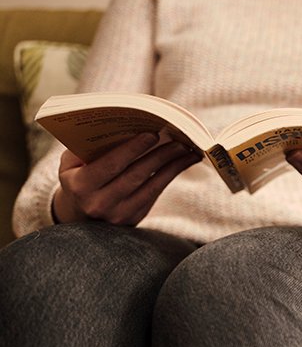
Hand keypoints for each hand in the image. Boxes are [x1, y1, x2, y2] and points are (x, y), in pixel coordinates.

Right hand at [52, 132, 202, 225]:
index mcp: (80, 186)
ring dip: (172, 166)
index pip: (111, 164)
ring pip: (151, 187)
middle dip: (159, 156)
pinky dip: (171, 175)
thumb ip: (86, 147)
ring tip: (187, 148)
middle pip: (136, 176)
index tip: (152, 133)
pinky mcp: (134, 219)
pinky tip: (183, 162)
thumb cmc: (77, 177)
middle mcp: (99, 203)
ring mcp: (118, 215)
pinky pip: (155, 194)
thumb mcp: (70, 163)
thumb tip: (119, 127)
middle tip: (178, 138)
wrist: (78, 213)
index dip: (133, 149)